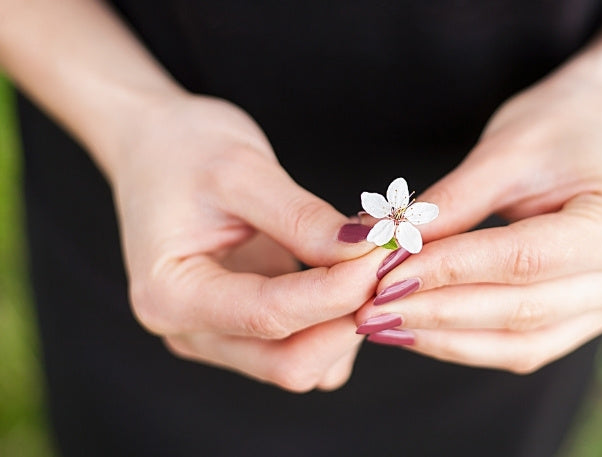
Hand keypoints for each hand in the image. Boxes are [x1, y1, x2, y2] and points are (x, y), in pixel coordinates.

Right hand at [110, 94, 385, 390]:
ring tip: (375, 267)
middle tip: (390, 266)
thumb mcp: (243, 171)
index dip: (338, 291)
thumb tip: (368, 253)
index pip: (270, 315)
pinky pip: (302, 351)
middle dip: (348, 320)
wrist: (156, 146)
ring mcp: (215, 337)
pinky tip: (352, 279)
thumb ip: (303, 220)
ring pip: (300, 365)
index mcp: (169, 295)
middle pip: (288, 363)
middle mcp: (188, 332)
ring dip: (348, 326)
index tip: (386, 254)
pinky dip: (336, 325)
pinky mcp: (242, 330)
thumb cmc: (185, 148)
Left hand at [355, 80, 601, 372]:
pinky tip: (418, 330)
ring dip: (446, 338)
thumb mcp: (502, 152)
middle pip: (524, 309)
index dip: (450, 271)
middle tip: (370, 310)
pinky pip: (524, 347)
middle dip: (438, 312)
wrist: (600, 130)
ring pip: (521, 342)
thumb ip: (447, 206)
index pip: (524, 259)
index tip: (384, 275)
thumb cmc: (557, 129)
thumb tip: (377, 246)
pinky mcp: (589, 320)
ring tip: (383, 326)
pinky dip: (467, 342)